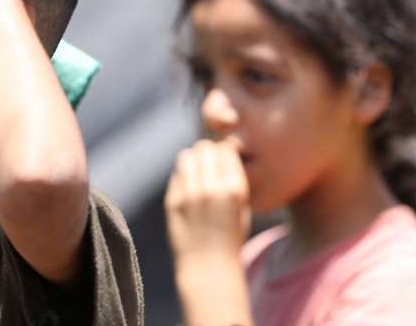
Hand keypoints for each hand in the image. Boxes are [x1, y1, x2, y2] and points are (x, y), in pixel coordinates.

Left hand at [165, 139, 251, 262]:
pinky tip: (188, 185)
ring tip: (196, 169)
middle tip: (208, 160)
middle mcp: (212, 188)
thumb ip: (233, 181)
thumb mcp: (243, 208)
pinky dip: (182, 175)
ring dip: (193, 159)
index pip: (226, 150)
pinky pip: (176, 174)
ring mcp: (189, 194)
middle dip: (207, 151)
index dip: (224, 151)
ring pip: (186, 155)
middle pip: (205, 148)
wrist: (209, 267)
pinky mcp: (172, 201)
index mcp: (234, 190)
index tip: (223, 157)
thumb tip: (221, 154)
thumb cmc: (230, 237)